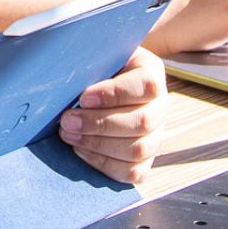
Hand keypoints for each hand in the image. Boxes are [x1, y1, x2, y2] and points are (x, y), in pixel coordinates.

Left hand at [58, 48, 177, 183]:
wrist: (103, 84)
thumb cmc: (97, 67)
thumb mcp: (98, 55)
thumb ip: (91, 63)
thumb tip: (67, 75)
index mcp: (152, 74)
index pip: (146, 86)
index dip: (114, 94)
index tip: (83, 98)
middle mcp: (160, 106)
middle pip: (142, 122)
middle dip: (99, 124)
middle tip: (67, 121)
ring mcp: (156, 135)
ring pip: (139, 149)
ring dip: (98, 145)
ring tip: (69, 135)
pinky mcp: (146, 160)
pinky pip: (133, 172)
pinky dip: (104, 164)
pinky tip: (81, 150)